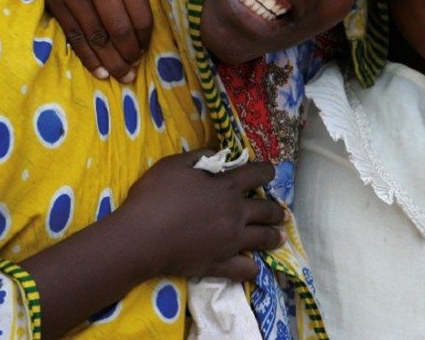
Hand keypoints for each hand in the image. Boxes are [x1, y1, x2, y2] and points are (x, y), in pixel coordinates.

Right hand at [13, 0, 152, 82]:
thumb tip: (151, 30)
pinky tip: (99, 71)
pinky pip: (75, 36)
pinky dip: (88, 56)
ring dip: (110, 61)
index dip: (145, 39)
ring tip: (121, 75)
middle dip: (129, 54)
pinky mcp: (55, 1)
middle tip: (134, 69)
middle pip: (118, 29)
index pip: (139, 15)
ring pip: (96, 37)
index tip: (147, 50)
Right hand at [116, 149, 287, 280]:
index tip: (270, 173)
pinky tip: (255, 268)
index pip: (257, 174)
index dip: (267, 172)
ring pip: (263, 238)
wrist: (140, 237)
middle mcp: (235, 213)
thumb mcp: (173, 164)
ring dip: (275, 237)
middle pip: (266, 209)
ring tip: (281, 238)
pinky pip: (244, 269)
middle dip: (278, 210)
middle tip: (284, 213)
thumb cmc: (154, 197)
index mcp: (226, 187)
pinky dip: (252, 268)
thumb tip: (218, 155)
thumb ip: (199, 156)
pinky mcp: (219, 263)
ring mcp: (230, 241)